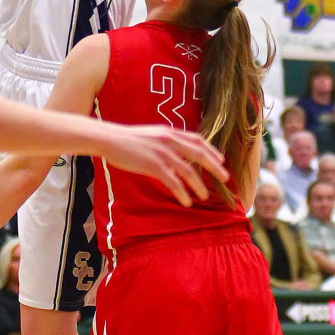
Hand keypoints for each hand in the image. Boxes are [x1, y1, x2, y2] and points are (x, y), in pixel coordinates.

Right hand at [100, 124, 227, 206]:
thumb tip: (175, 153)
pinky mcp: (153, 165)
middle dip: (215, 167)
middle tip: (225, 178)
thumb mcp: (150, 135)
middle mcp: (169, 140)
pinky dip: (182, 193)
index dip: (211, 150)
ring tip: (205, 196)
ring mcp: (162, 153)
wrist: (108, 138)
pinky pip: (174, 182)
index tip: (221, 160)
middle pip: (199, 154)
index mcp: (169, 132)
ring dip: (199, 185)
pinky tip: (186, 202)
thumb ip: (164, 142)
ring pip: (189, 171)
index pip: (197, 140)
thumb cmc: (126, 139)